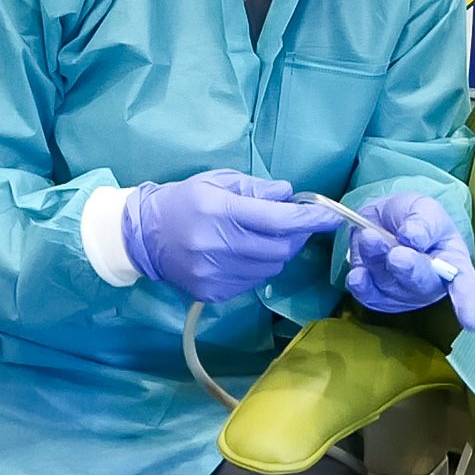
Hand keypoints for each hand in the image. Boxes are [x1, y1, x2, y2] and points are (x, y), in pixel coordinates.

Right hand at [122, 170, 340, 301]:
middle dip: (297, 235)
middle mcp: (218, 245)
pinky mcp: (212, 292)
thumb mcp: (218, 181)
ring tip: (264, 236)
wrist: (143, 235)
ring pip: (270, 267)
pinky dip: (259, 266)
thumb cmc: (184, 200)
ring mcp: (214, 273)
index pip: (278, 219)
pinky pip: (253, 281)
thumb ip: (256, 189)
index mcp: (220, 212)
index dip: (309, 218)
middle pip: (280, 247)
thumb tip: (289, 195)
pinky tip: (244, 253)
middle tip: (294, 222)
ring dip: (278, 251)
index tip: (331, 215)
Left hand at [346, 193, 474, 329]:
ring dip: (376, 259)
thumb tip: (413, 238)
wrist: (383, 218)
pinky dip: (360, 282)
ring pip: (389, 283)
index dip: (468, 303)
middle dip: (408, 268)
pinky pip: (368, 295)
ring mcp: (403, 294)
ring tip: (369, 235)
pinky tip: (357, 273)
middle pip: (421, 284)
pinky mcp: (378, 297)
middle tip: (396, 253)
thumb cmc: (413, 217)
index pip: (463, 284)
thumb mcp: (424, 208)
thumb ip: (422, 221)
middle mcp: (430, 283)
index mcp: (453, 261)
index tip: (471, 322)